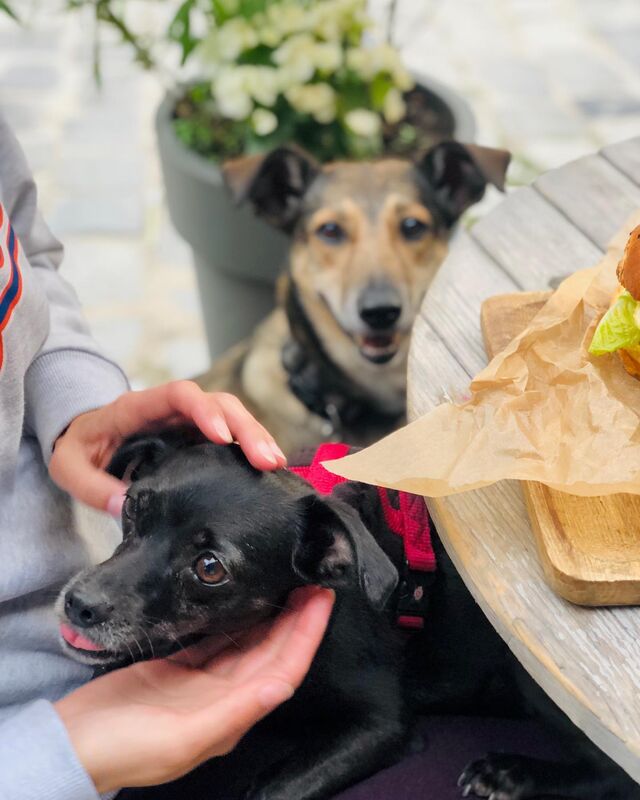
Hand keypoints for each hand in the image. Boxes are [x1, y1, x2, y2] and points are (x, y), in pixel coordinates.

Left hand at [49, 381, 285, 514]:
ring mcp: (189, 423)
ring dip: (256, 437)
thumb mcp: (68, 466)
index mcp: (139, 408)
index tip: (220, 434)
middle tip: (266, 459)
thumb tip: (122, 505)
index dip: (202, 408)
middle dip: (245, 428)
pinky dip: (251, 450)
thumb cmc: (79, 447)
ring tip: (275, 465)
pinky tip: (269, 470)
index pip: (177, 395)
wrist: (86, 441)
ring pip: (232, 417)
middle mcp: (172, 411)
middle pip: (218, 403)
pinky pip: (231, 437)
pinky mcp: (200, 439)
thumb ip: (90, 485)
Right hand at [55, 586, 333, 793]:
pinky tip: (244, 598)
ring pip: (248, 642)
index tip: (322, 599)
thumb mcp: (180, 737)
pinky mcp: (177, 667)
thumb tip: (279, 688)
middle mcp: (223, 699)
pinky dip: (235, 618)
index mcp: (231, 717)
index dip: (307, 635)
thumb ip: (232, 712)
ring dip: (272, 615)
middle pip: (272, 651)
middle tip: (312, 580)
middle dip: (297, 618)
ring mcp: (201, 683)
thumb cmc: (122, 748)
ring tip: (289, 583)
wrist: (71, 744)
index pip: (283, 669)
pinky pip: (217, 638)